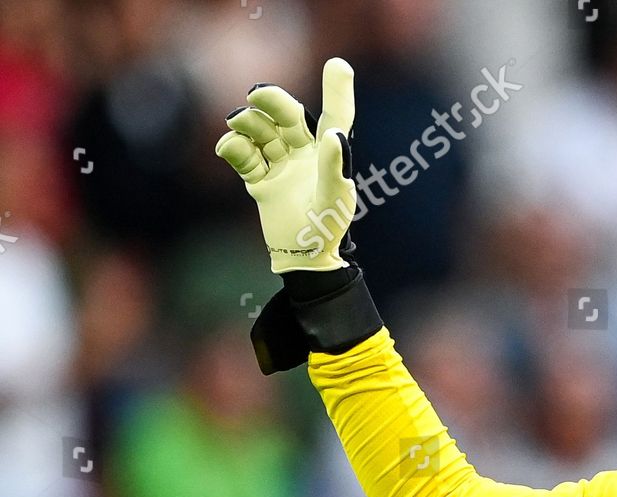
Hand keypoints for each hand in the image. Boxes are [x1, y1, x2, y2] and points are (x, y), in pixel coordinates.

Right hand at [215, 57, 357, 274]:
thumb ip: (335, 168)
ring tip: (236, 126)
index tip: (337, 65)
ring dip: (247, 123)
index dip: (336, 92)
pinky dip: (234, 148)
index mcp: (329, 156)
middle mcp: (304, 155)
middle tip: (256, 95)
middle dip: (271, 101)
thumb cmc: (327, 230)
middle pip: (286, 116)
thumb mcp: (334, 200)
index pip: (335, 117)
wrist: (303, 261)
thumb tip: (335, 136)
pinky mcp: (260, 181)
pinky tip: (229, 148)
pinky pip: (244, 156)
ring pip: (261, 132)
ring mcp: (280, 166)